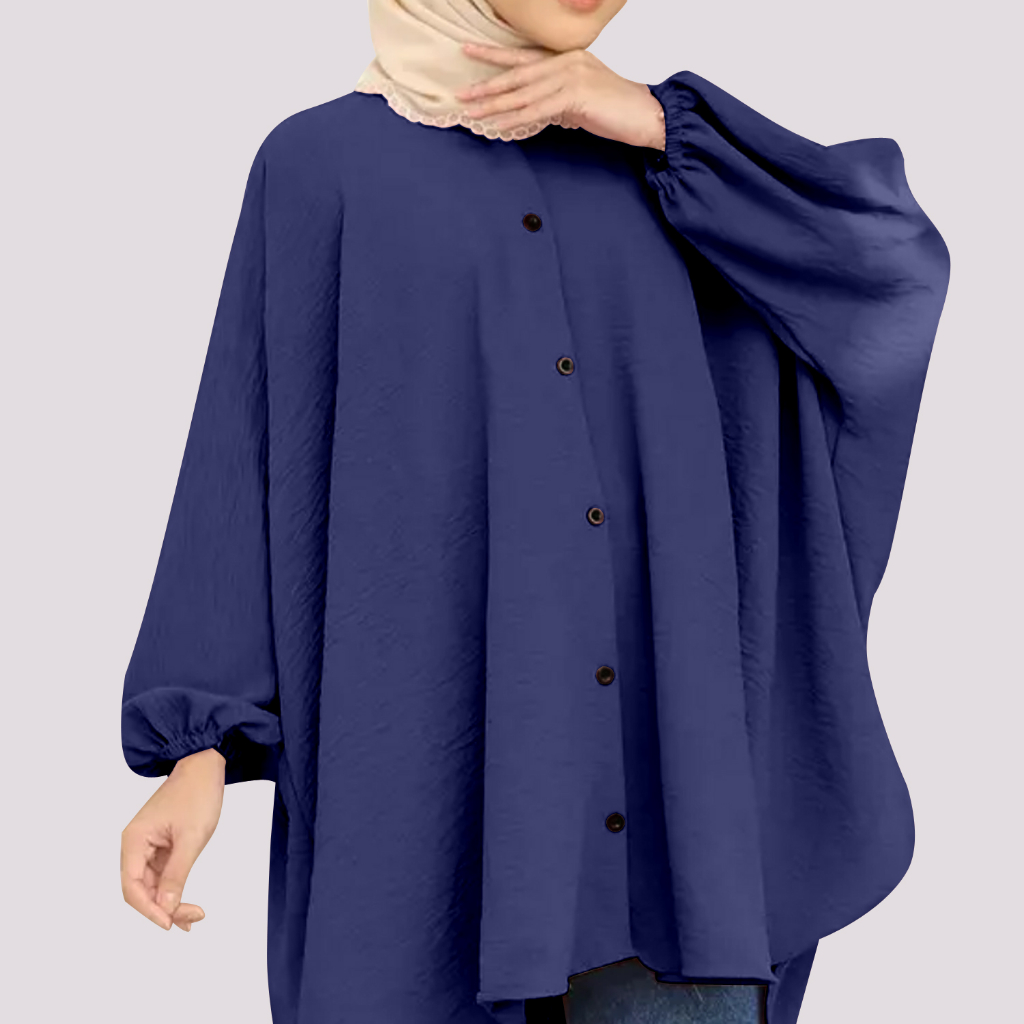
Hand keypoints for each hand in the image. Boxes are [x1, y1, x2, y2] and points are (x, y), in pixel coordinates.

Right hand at [120, 746, 225, 930]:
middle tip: (192, 920)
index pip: (131, 887)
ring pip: (153, 885)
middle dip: (163, 908)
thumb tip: (166, 908)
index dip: (148, 910)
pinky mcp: (162, 846)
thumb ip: (177, 873)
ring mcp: (148, 847)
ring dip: (169, 903)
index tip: (170, 923)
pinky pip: (163, 875)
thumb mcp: (191, 837)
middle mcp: (135, 845)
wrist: (205, 766)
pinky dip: (174, 890)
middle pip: (141, 889)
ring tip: (193, 919)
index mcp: (134, 841)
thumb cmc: (197, 793)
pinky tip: (185, 907)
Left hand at [455, 43, 664, 150]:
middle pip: (518, 74)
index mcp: (567, 58)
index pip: (524, 57)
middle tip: (461, 94)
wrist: (647, 116)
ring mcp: (571, 76)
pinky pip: (538, 110)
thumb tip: (533, 110)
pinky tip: (498, 126)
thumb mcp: (581, 100)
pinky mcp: (576, 95)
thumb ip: (556, 100)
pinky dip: (516, 119)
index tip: (469, 52)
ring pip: (524, 93)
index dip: (495, 56)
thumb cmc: (616, 110)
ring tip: (472, 113)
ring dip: (495, 105)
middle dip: (487, 84)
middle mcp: (567, 61)